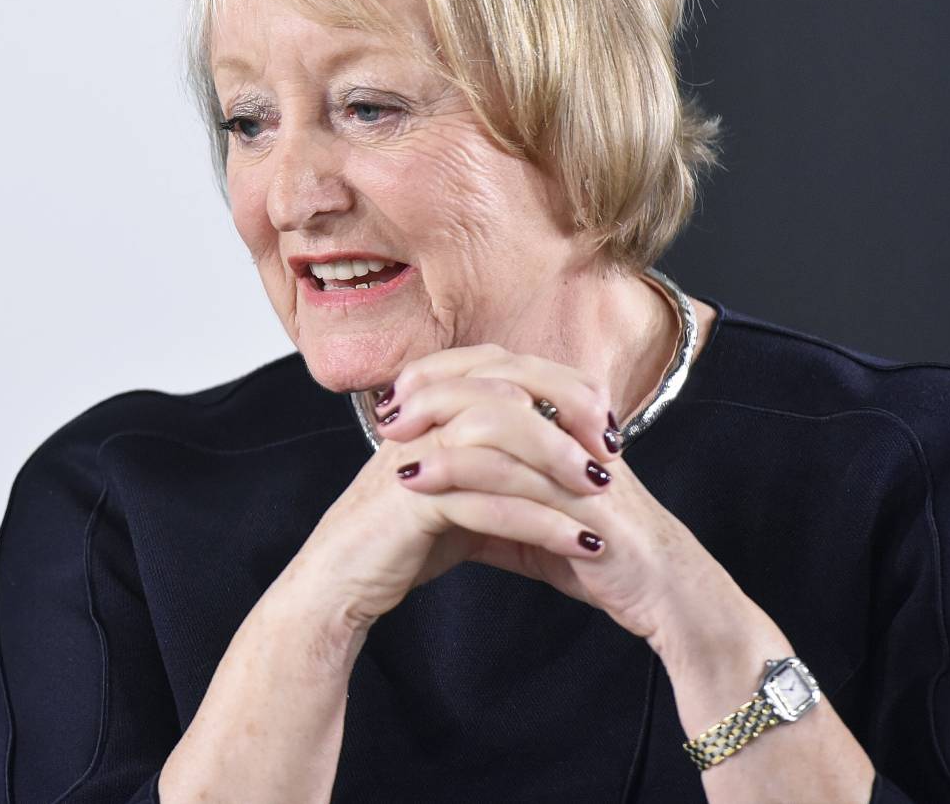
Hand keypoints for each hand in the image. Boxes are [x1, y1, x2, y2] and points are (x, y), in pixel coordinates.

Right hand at [286, 345, 616, 635]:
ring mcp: (414, 456)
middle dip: (566, 413)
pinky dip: (541, 523)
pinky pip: (487, 503)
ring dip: (558, 464)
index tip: (603, 421)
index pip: (502, 366)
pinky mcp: (412, 503)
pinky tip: (578, 543)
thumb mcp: (455, 485)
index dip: (558, 384)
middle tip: (610, 451)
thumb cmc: (399, 538)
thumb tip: (559, 443)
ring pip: (497, 435)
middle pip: (504, 387)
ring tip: (603, 496)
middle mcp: (419, 420)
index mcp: (429, 407)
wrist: (339, 582)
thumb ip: (493, 458)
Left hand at [380, 344, 738, 642]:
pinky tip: (419, 484)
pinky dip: (458, 474)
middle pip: (497, 375)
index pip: (499, 365)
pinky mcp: (582, 503)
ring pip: (500, 418)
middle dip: (434, 388)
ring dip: (437, 428)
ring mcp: (580, 462)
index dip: (444, 371)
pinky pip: (513, 475)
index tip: (396, 392)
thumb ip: (487, 488)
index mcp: (566, 418)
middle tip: (388, 411)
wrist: (663, 598)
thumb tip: (426, 478)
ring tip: (392, 447)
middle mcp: (576, 428)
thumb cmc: (597, 552)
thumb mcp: (531, 510)